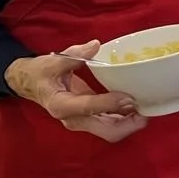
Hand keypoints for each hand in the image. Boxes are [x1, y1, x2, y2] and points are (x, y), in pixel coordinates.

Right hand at [4, 41, 146, 142]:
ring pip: (111, 131)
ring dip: (131, 123)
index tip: (130, 97)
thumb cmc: (40, 72)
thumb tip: (95, 46)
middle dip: (129, 125)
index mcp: (61, 105)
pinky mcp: (89, 119)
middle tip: (147, 110)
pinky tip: (137, 107)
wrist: (30, 83)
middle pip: (106, 131)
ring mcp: (82, 122)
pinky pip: (110, 124)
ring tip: (148, 108)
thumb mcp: (53, 61)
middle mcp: (73, 119)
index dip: (111, 104)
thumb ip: (74, 55)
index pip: (89, 107)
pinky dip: (125, 119)